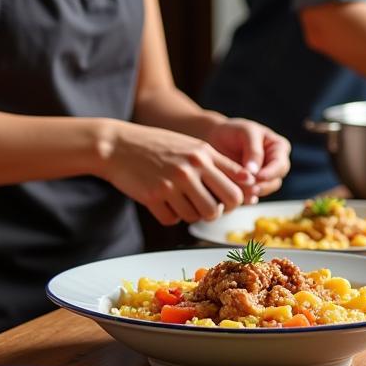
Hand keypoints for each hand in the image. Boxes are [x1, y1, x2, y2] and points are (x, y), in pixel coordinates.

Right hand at [99, 122, 253, 224]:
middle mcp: (191, 168)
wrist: (117, 145)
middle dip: (217, 212)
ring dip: (191, 214)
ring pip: (197, 217)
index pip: (237, 186)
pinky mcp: (153, 196)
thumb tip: (248, 181)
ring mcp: (172, 183)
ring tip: (180, 201)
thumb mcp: (191, 146)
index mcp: (204, 154)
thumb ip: (218, 163)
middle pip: (222, 207)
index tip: (226, 200)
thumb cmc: (157, 146)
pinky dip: (169, 216)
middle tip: (206, 207)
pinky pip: (172, 220)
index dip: (236, 199)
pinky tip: (162, 202)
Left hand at [203, 118, 290, 201]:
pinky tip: (236, 196)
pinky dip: (244, 197)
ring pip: (263, 191)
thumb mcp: (246, 132)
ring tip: (241, 192)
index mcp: (279, 149)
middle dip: (263, 186)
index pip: (281, 165)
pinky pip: (250, 196)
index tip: (258, 176)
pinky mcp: (250, 186)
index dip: (271, 172)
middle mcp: (274, 165)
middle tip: (249, 188)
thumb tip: (256, 172)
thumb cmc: (234, 130)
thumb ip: (253, 150)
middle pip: (275, 181)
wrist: (215, 137)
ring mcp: (263, 178)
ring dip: (253, 193)